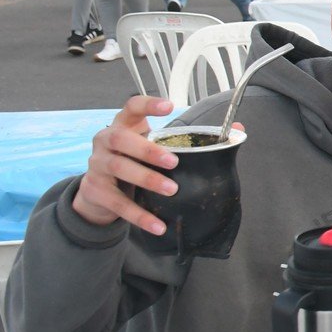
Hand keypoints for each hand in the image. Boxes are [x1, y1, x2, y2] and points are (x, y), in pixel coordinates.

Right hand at [70, 96, 179, 233]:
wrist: (98, 191)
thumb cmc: (132, 160)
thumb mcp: (152, 146)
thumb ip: (186, 139)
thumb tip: (237, 131)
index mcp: (123, 125)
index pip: (131, 107)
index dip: (148, 105)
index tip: (169, 106)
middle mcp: (105, 141)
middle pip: (120, 139)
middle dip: (147, 149)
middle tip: (173, 161)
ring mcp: (97, 165)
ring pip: (118, 168)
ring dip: (146, 179)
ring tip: (171, 189)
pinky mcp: (95, 190)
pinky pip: (117, 203)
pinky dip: (139, 215)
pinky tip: (158, 226)